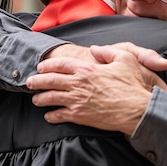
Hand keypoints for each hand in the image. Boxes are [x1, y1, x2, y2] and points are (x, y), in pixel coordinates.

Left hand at [26, 45, 166, 134]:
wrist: (137, 109)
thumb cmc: (132, 85)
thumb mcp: (125, 59)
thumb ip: (107, 51)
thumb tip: (94, 49)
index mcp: (86, 68)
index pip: (60, 64)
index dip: (48, 64)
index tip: (40, 67)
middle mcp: (78, 83)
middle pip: (49, 80)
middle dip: (36, 81)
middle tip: (29, 82)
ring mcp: (77, 100)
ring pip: (50, 98)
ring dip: (40, 99)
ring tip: (35, 100)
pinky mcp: (79, 116)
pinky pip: (59, 115)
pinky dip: (51, 116)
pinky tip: (48, 116)